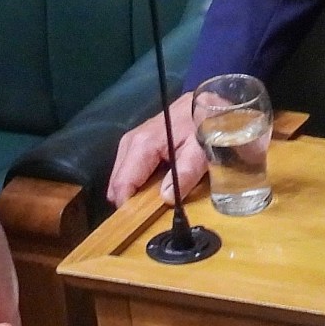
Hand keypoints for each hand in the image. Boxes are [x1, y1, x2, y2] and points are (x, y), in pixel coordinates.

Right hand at [107, 93, 206, 207]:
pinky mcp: (136, 143)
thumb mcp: (202, 150)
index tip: (141, 224)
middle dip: (130, 201)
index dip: (128, 208)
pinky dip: (138, 182)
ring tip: (154, 202)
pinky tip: (154, 186)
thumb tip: (166, 199)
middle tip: (150, 215)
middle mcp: (130, 142)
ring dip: (134, 192)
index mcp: (142, 145)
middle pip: (117, 183)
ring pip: (121, 177)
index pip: (122, 184)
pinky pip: (129, 170)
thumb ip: (186, 173)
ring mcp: (131, 142)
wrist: (207, 102)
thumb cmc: (205, 124)